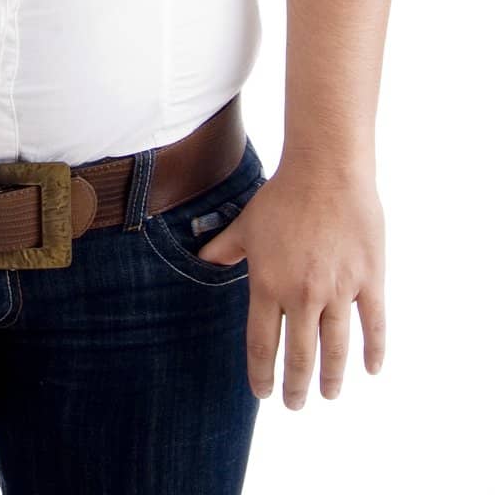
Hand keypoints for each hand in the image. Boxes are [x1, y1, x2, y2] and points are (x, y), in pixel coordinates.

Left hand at [193, 160, 385, 408]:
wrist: (326, 170)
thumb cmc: (283, 196)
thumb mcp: (247, 224)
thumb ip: (224, 248)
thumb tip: (201, 260)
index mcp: (268, 284)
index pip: (262, 344)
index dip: (262, 373)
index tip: (264, 393)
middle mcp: (302, 294)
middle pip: (299, 355)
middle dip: (296, 386)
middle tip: (296, 404)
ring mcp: (338, 290)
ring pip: (335, 348)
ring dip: (331, 377)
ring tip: (328, 394)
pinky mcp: (369, 280)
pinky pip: (373, 325)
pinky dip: (374, 351)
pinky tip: (370, 369)